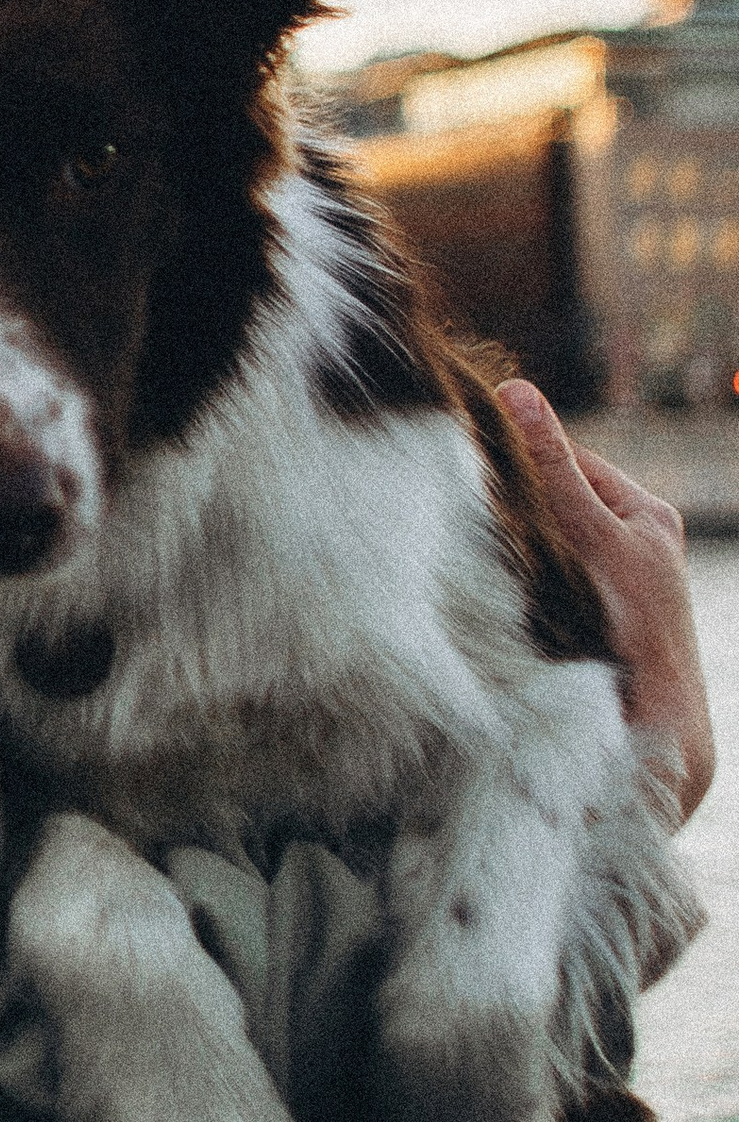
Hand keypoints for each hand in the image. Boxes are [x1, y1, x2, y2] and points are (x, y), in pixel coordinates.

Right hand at [499, 384, 716, 822]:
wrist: (654, 730)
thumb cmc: (638, 627)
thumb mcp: (594, 535)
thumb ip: (552, 470)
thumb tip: (516, 391)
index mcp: (646, 515)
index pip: (571, 462)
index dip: (525, 455)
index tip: (473, 449)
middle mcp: (631, 546)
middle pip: (555, 503)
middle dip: (516, 501)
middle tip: (468, 499)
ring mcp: (606, 585)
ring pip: (543, 543)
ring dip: (512, 543)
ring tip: (479, 543)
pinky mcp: (584, 620)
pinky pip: (538, 580)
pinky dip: (516, 578)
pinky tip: (493, 585)